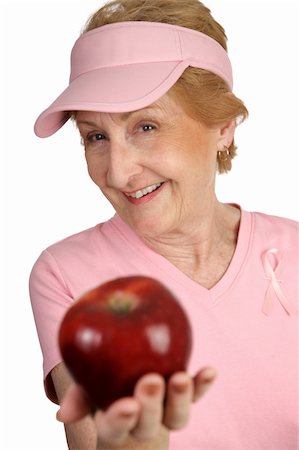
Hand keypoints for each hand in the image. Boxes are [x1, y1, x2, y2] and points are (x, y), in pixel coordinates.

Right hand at [57, 367, 215, 447]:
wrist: (127, 370)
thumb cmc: (102, 376)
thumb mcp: (87, 380)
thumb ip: (79, 393)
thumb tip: (63, 416)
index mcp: (113, 420)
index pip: (114, 427)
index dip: (120, 418)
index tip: (126, 404)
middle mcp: (142, 421)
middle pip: (147, 424)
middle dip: (150, 404)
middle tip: (151, 380)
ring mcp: (166, 410)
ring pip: (176, 417)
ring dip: (180, 399)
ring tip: (180, 378)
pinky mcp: (185, 396)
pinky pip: (197, 394)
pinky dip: (203, 385)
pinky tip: (210, 370)